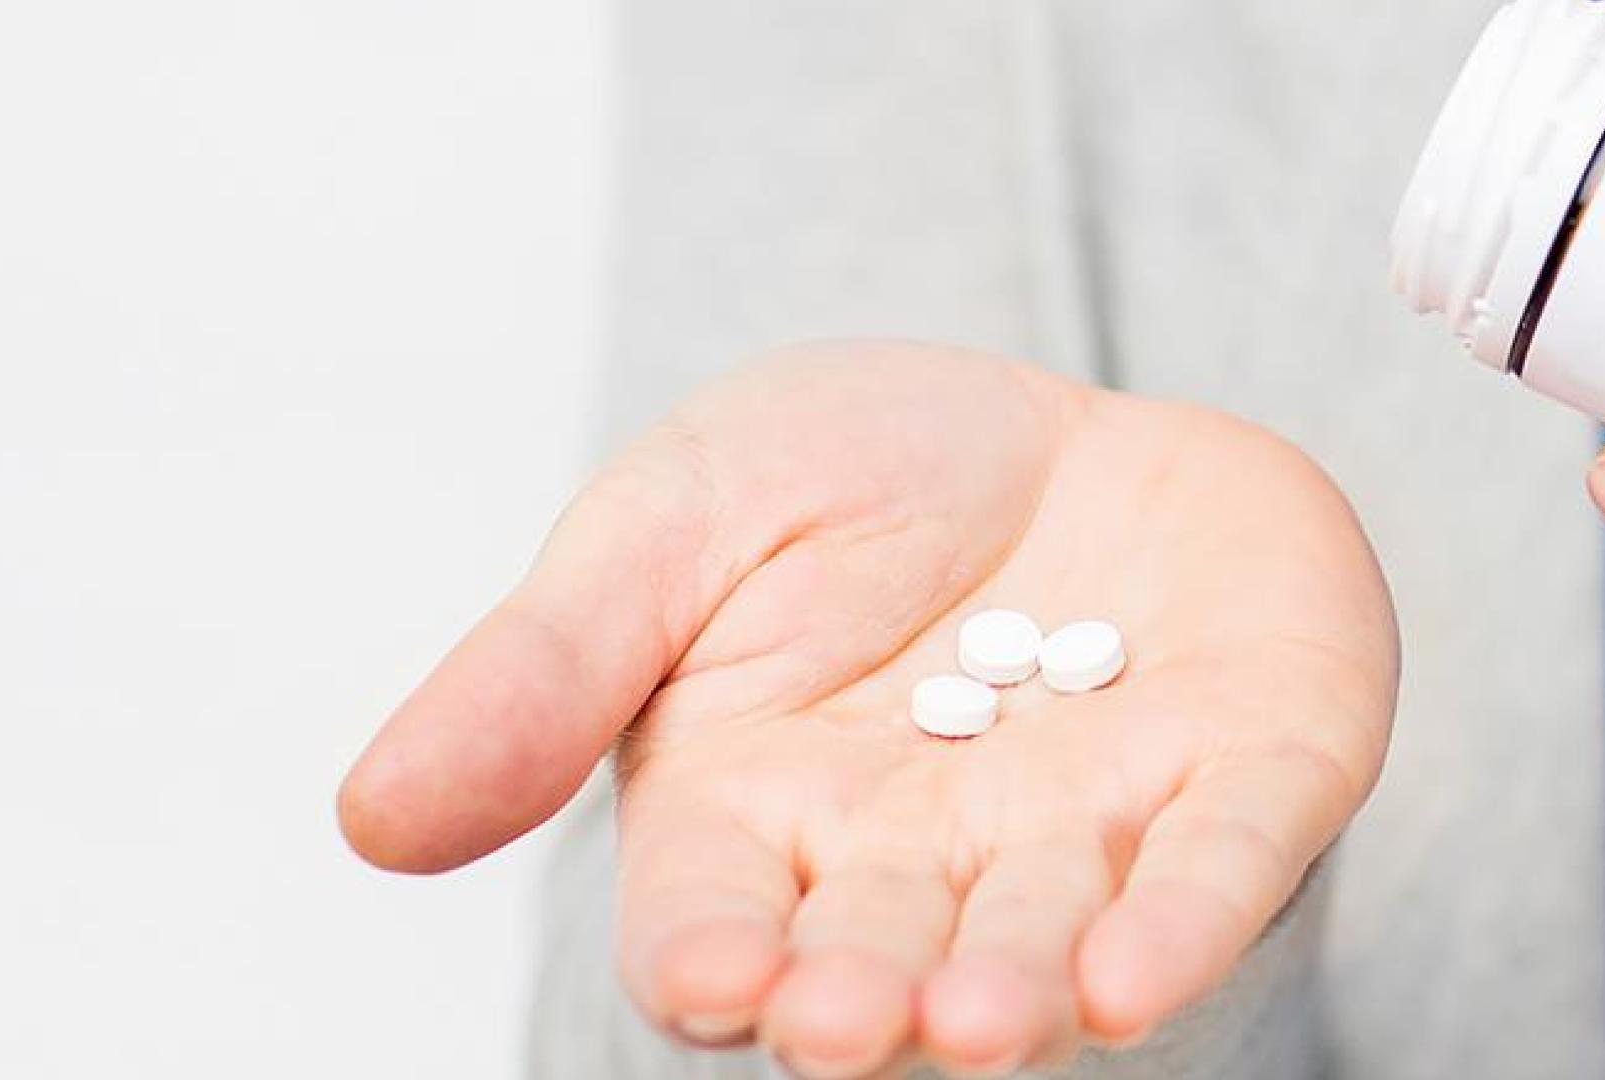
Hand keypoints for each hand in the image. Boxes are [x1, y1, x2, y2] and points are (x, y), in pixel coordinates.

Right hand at [339, 342, 1397, 1075]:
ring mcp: (1081, 824)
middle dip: (867, 997)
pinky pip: (1213, 858)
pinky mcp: (1233, 770)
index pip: (713, 915)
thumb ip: (546, 668)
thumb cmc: (841, 476)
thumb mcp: (669, 524)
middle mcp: (917, 851)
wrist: (1048, 418)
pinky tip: (1138, 972)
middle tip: (851, 1025)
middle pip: (881, 951)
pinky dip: (1182, 915)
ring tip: (993, 1021)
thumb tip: (371, 818)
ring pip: (1045, 932)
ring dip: (1020, 988)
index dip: (708, 957)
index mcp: (758, 805)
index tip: (704, 974)